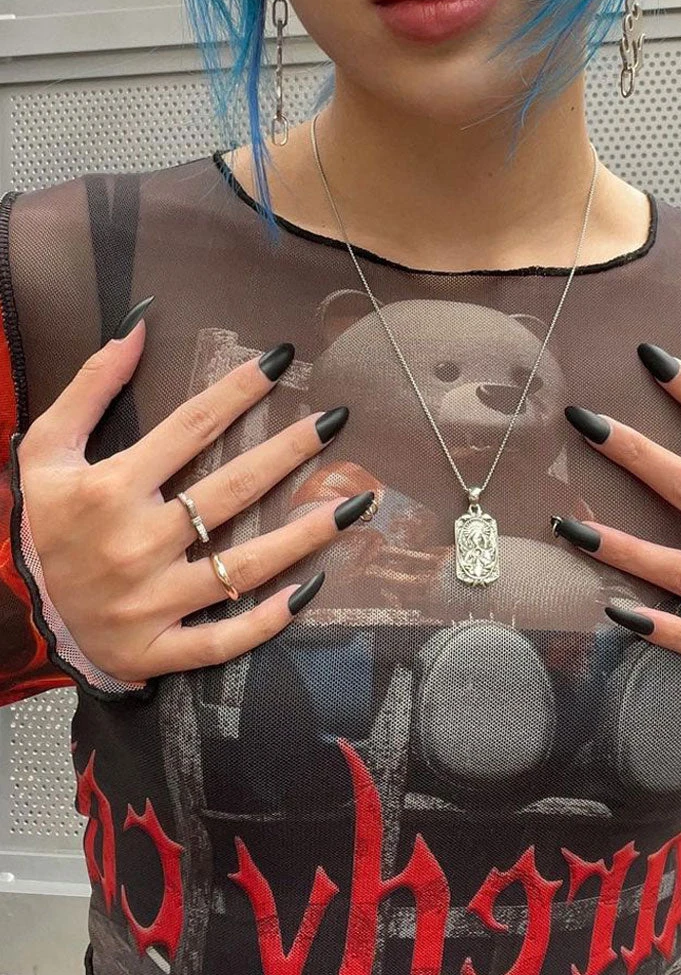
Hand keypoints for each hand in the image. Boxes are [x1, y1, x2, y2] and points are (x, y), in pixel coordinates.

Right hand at [14, 305, 374, 682]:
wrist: (17, 610)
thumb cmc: (42, 523)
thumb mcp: (46, 449)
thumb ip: (89, 387)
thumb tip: (139, 326)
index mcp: (109, 489)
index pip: (190, 428)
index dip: (239, 391)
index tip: (282, 361)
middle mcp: (134, 544)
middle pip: (230, 491)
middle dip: (288, 452)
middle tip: (335, 423)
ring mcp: (150, 602)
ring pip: (241, 567)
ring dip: (302, 537)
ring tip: (352, 505)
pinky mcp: (158, 648)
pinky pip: (223, 640)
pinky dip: (267, 620)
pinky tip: (311, 590)